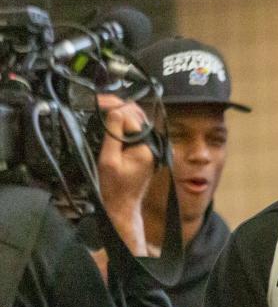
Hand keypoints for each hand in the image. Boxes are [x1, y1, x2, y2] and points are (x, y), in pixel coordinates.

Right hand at [96, 96, 154, 256]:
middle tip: (99, 101)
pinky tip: (108, 117)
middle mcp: (150, 146)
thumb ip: (114, 134)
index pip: (132, 118)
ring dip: (119, 111)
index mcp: (146, 147)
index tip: (97, 103)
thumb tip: (115, 111)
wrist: (121, 206)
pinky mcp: (140, 151)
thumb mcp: (109, 160)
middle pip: (137, 116)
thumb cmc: (114, 188)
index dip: (114, 108)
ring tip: (101, 105)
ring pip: (135, 121)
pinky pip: (132, 130)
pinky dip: (121, 121)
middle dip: (118, 105)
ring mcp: (147, 148)